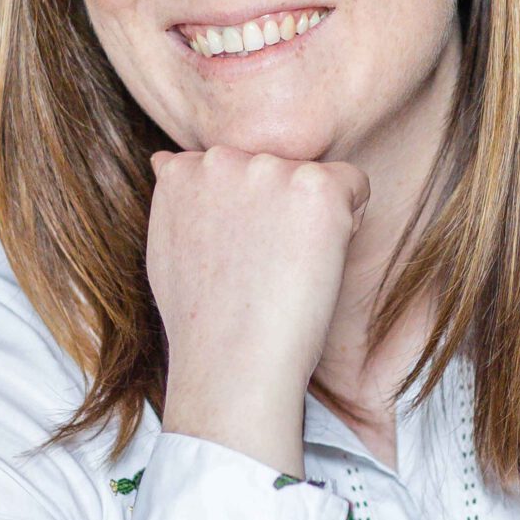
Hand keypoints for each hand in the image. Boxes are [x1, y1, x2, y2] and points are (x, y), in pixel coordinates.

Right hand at [145, 141, 369, 391]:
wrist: (233, 359)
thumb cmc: (202, 323)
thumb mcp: (166, 249)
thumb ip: (175, 199)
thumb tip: (165, 162)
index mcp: (182, 171)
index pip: (235, 167)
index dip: (250, 214)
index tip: (245, 255)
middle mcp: (222, 160)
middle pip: (275, 167)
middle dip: (281, 206)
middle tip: (269, 265)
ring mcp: (269, 170)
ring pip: (313, 177)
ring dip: (314, 216)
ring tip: (289, 268)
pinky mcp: (315, 187)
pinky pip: (354, 184)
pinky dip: (351, 220)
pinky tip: (320, 260)